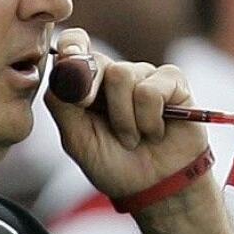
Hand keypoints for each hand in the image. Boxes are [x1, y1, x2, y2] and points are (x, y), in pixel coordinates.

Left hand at [44, 28, 208, 199]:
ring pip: (123, 75)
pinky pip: (151, 89)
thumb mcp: (78, 140)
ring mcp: (145, 75)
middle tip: (106, 129)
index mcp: (88, 84)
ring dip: (125, 119)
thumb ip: (63, 105)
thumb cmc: (114, 164)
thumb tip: (60, 70)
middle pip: (96, 61)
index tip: (69, 57)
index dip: (71, 46)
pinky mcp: (172, 82)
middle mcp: (115, 75)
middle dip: (93, 95)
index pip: (75, 45)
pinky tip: (156, 132)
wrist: (155, 187)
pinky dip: (149, 119)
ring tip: (134, 139)